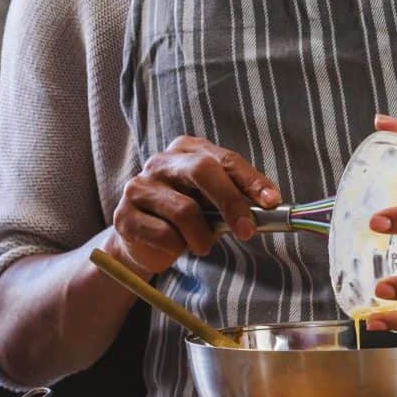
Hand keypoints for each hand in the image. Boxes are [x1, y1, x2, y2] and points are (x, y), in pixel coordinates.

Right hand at [105, 136, 280, 276]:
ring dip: (201, 236)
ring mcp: (139, 186)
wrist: (143, 243)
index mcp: (188, 150)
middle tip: (247, 231)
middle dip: (230, 202)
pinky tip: (175, 246)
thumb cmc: (187, 217)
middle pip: (202, 171)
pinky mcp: (124, 215)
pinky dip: (177, 247)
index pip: (226, 160)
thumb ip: (237, 198)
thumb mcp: (214, 203)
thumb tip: (271, 206)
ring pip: (184, 210)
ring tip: (202, 245)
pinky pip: (162, 234)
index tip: (272, 202)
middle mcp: (161, 161)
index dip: (251, 181)